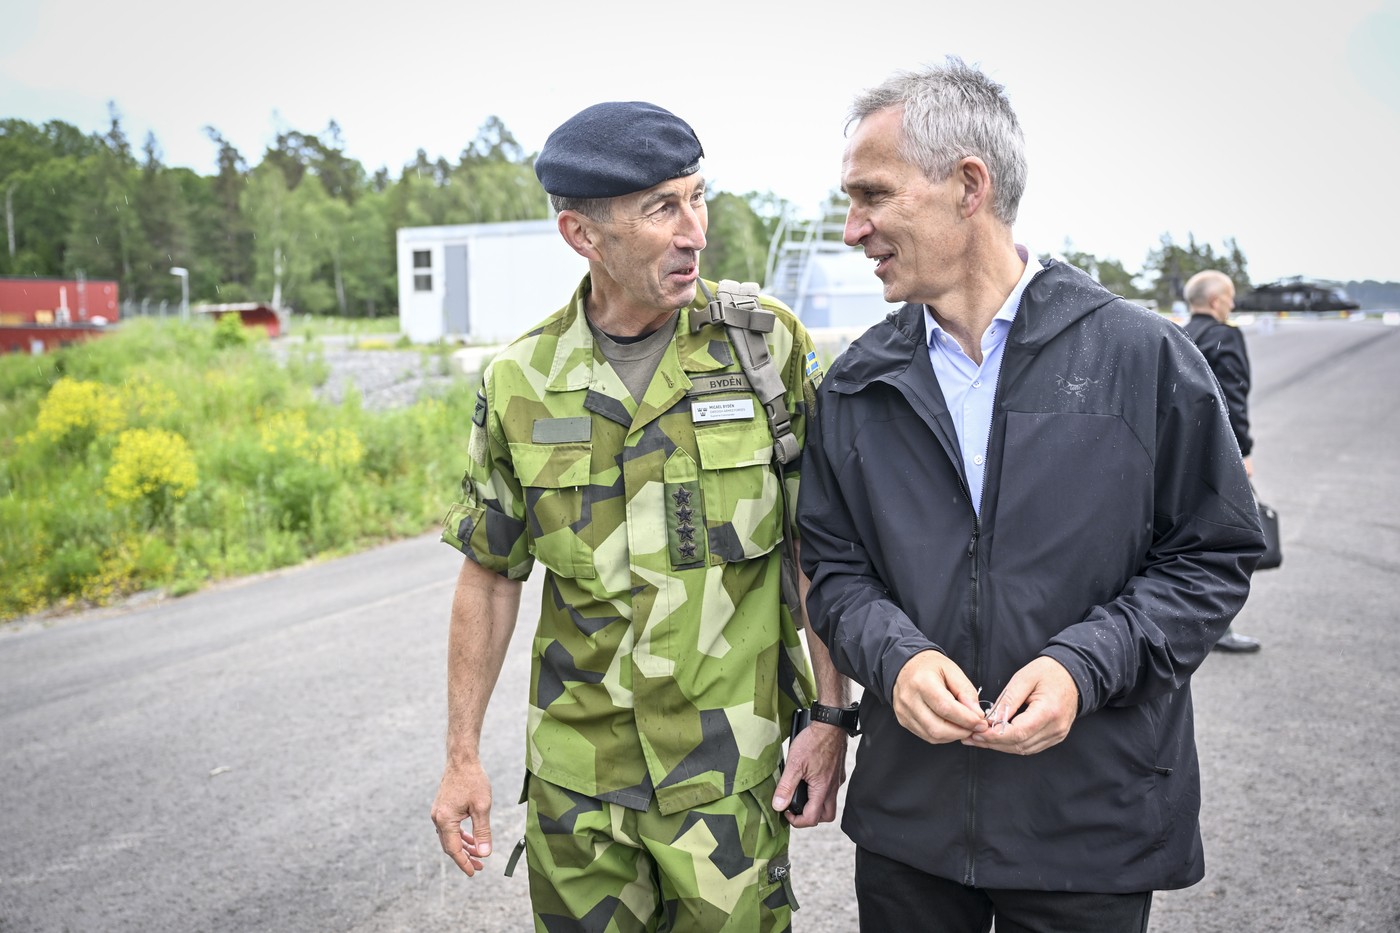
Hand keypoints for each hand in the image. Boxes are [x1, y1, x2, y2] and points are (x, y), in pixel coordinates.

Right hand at [430, 759, 493, 876]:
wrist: (462, 760)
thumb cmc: (473, 780)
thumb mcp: (482, 807)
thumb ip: (483, 831)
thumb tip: (485, 853)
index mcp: (445, 819)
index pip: (454, 849)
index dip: (464, 863)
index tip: (473, 872)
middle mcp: (438, 818)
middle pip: (450, 845)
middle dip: (465, 857)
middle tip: (479, 867)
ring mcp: (438, 813)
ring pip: (450, 837)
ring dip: (464, 847)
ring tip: (478, 855)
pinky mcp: (442, 809)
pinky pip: (450, 828)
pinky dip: (461, 836)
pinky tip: (471, 839)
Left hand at [773, 722, 847, 826]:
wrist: (831, 724)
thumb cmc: (814, 741)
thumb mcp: (794, 763)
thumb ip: (786, 786)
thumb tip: (778, 805)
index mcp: (822, 789)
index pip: (812, 818)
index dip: (796, 821)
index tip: (786, 811)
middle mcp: (833, 788)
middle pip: (825, 816)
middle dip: (810, 817)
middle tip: (796, 809)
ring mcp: (837, 780)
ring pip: (829, 803)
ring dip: (816, 805)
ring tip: (801, 795)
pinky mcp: (837, 772)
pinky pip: (831, 789)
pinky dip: (820, 791)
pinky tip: (810, 780)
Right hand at [891, 651, 987, 743]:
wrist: (906, 666)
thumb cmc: (930, 667)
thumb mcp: (952, 670)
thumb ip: (966, 691)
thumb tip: (976, 714)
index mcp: (922, 682)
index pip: (945, 708)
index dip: (966, 719)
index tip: (980, 722)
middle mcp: (909, 699)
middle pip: (938, 727)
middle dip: (961, 731)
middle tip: (975, 727)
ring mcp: (904, 712)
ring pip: (932, 736)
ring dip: (953, 735)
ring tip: (964, 726)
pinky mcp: (903, 720)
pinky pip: (926, 736)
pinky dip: (943, 736)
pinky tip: (950, 727)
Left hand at [963, 656, 1078, 755]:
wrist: (1072, 675)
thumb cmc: (1049, 672)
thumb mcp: (1024, 678)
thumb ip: (1007, 701)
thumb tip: (990, 719)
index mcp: (1049, 711)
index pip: (1018, 732)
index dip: (995, 735)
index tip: (976, 732)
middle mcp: (1056, 728)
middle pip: (1019, 744)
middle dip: (993, 742)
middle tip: (971, 736)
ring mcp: (1057, 734)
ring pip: (1023, 748)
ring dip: (1000, 745)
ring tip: (979, 739)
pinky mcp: (1055, 737)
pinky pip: (1030, 746)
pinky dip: (1012, 744)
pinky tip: (996, 738)